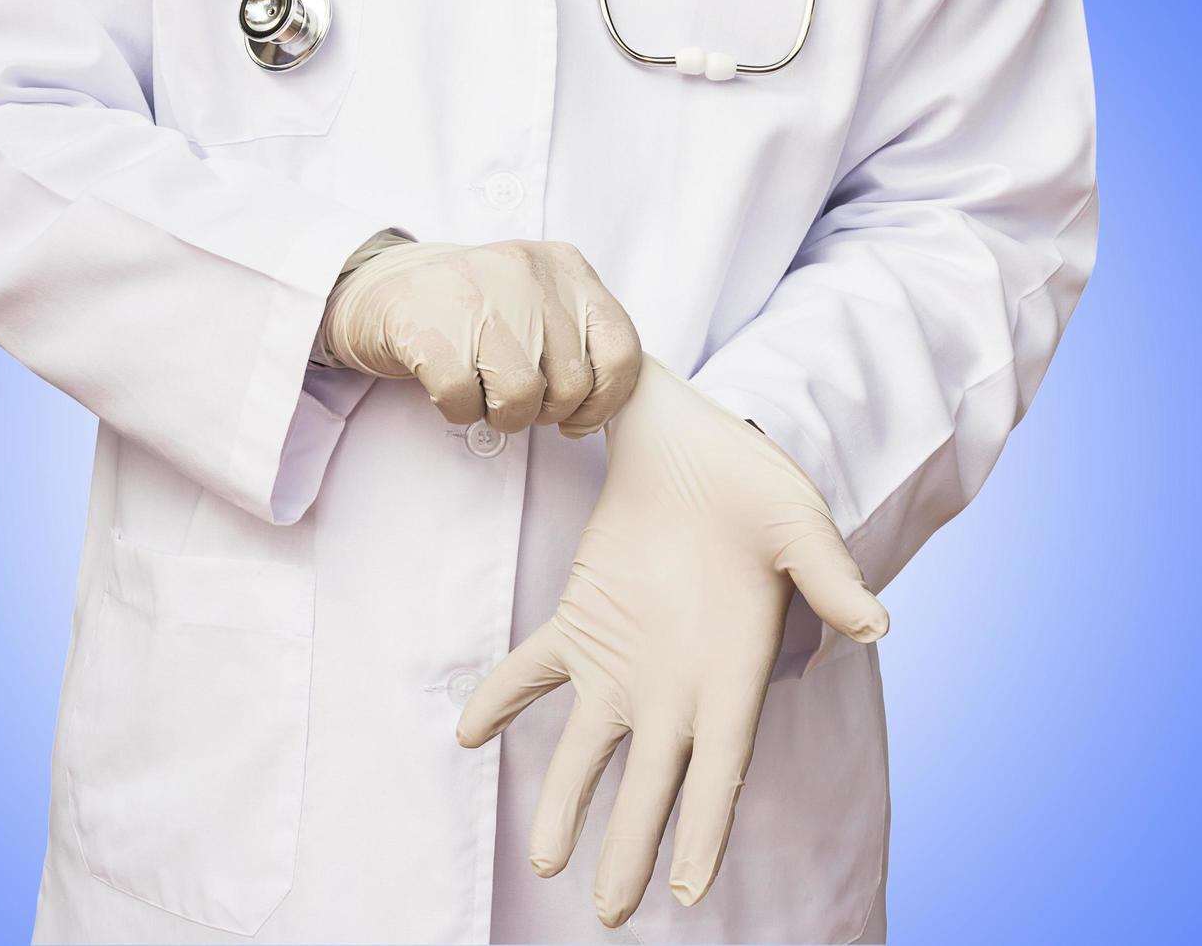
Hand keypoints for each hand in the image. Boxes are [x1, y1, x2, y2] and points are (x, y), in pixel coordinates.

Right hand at [315, 239, 640, 435]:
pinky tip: (445, 386)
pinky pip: (463, 401)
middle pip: (570, 385)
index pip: (620, 351)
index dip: (603, 402)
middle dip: (542, 412)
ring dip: (500, 417)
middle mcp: (526, 270)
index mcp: (564, 265)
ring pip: (520, 396)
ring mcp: (474, 292)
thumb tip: (600, 408)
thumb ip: (579, 339)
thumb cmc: (471, 312)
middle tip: (512, 398)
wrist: (376, 289)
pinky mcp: (426, 324)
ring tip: (481, 393)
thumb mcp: (538, 306)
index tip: (575, 418)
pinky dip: (457, 411)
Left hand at [455, 353, 888, 926]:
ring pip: (586, 746)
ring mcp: (622, 658)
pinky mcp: (579, 621)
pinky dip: (501, 698)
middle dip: (632, 846)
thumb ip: (828, 576)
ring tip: (542, 859)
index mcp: (732, 671)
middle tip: (611, 911)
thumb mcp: (798, 525)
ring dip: (563, 800)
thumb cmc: (753, 486)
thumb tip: (876, 623)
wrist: (692, 446)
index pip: (719, 770)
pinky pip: (532, 669)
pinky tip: (469, 731)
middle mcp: (675, 683)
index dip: (704, 830)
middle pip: (651, 783)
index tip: (687, 891)